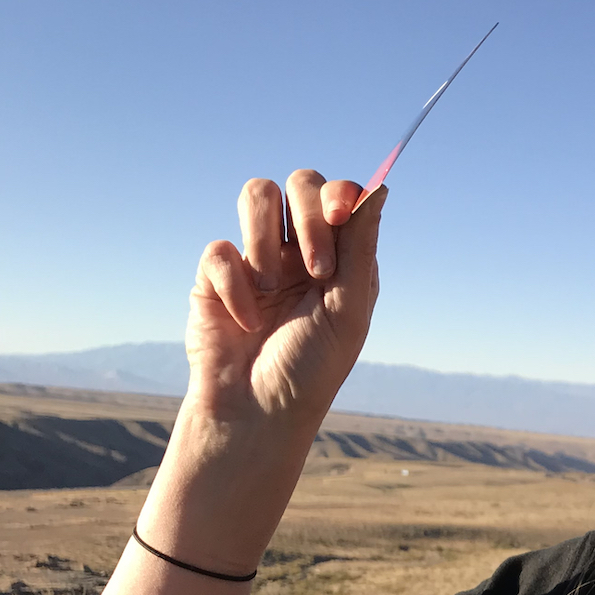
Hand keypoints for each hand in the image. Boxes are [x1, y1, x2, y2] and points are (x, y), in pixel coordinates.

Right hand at [185, 170, 385, 431]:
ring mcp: (257, 257)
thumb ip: (360, 248)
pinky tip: (245, 322)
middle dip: (308, 216)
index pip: (341, 196)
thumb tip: (380, 189)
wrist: (257, 411)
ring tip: (273, 288)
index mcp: (340, 257)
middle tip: (317, 268)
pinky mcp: (215, 274)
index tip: (338, 217)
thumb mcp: (347, 311)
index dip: (339, 195)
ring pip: (257, 194)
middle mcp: (299, 250)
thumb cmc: (311, 368)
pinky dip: (234, 286)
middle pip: (300, 182)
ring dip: (267, 238)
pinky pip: (219, 249)